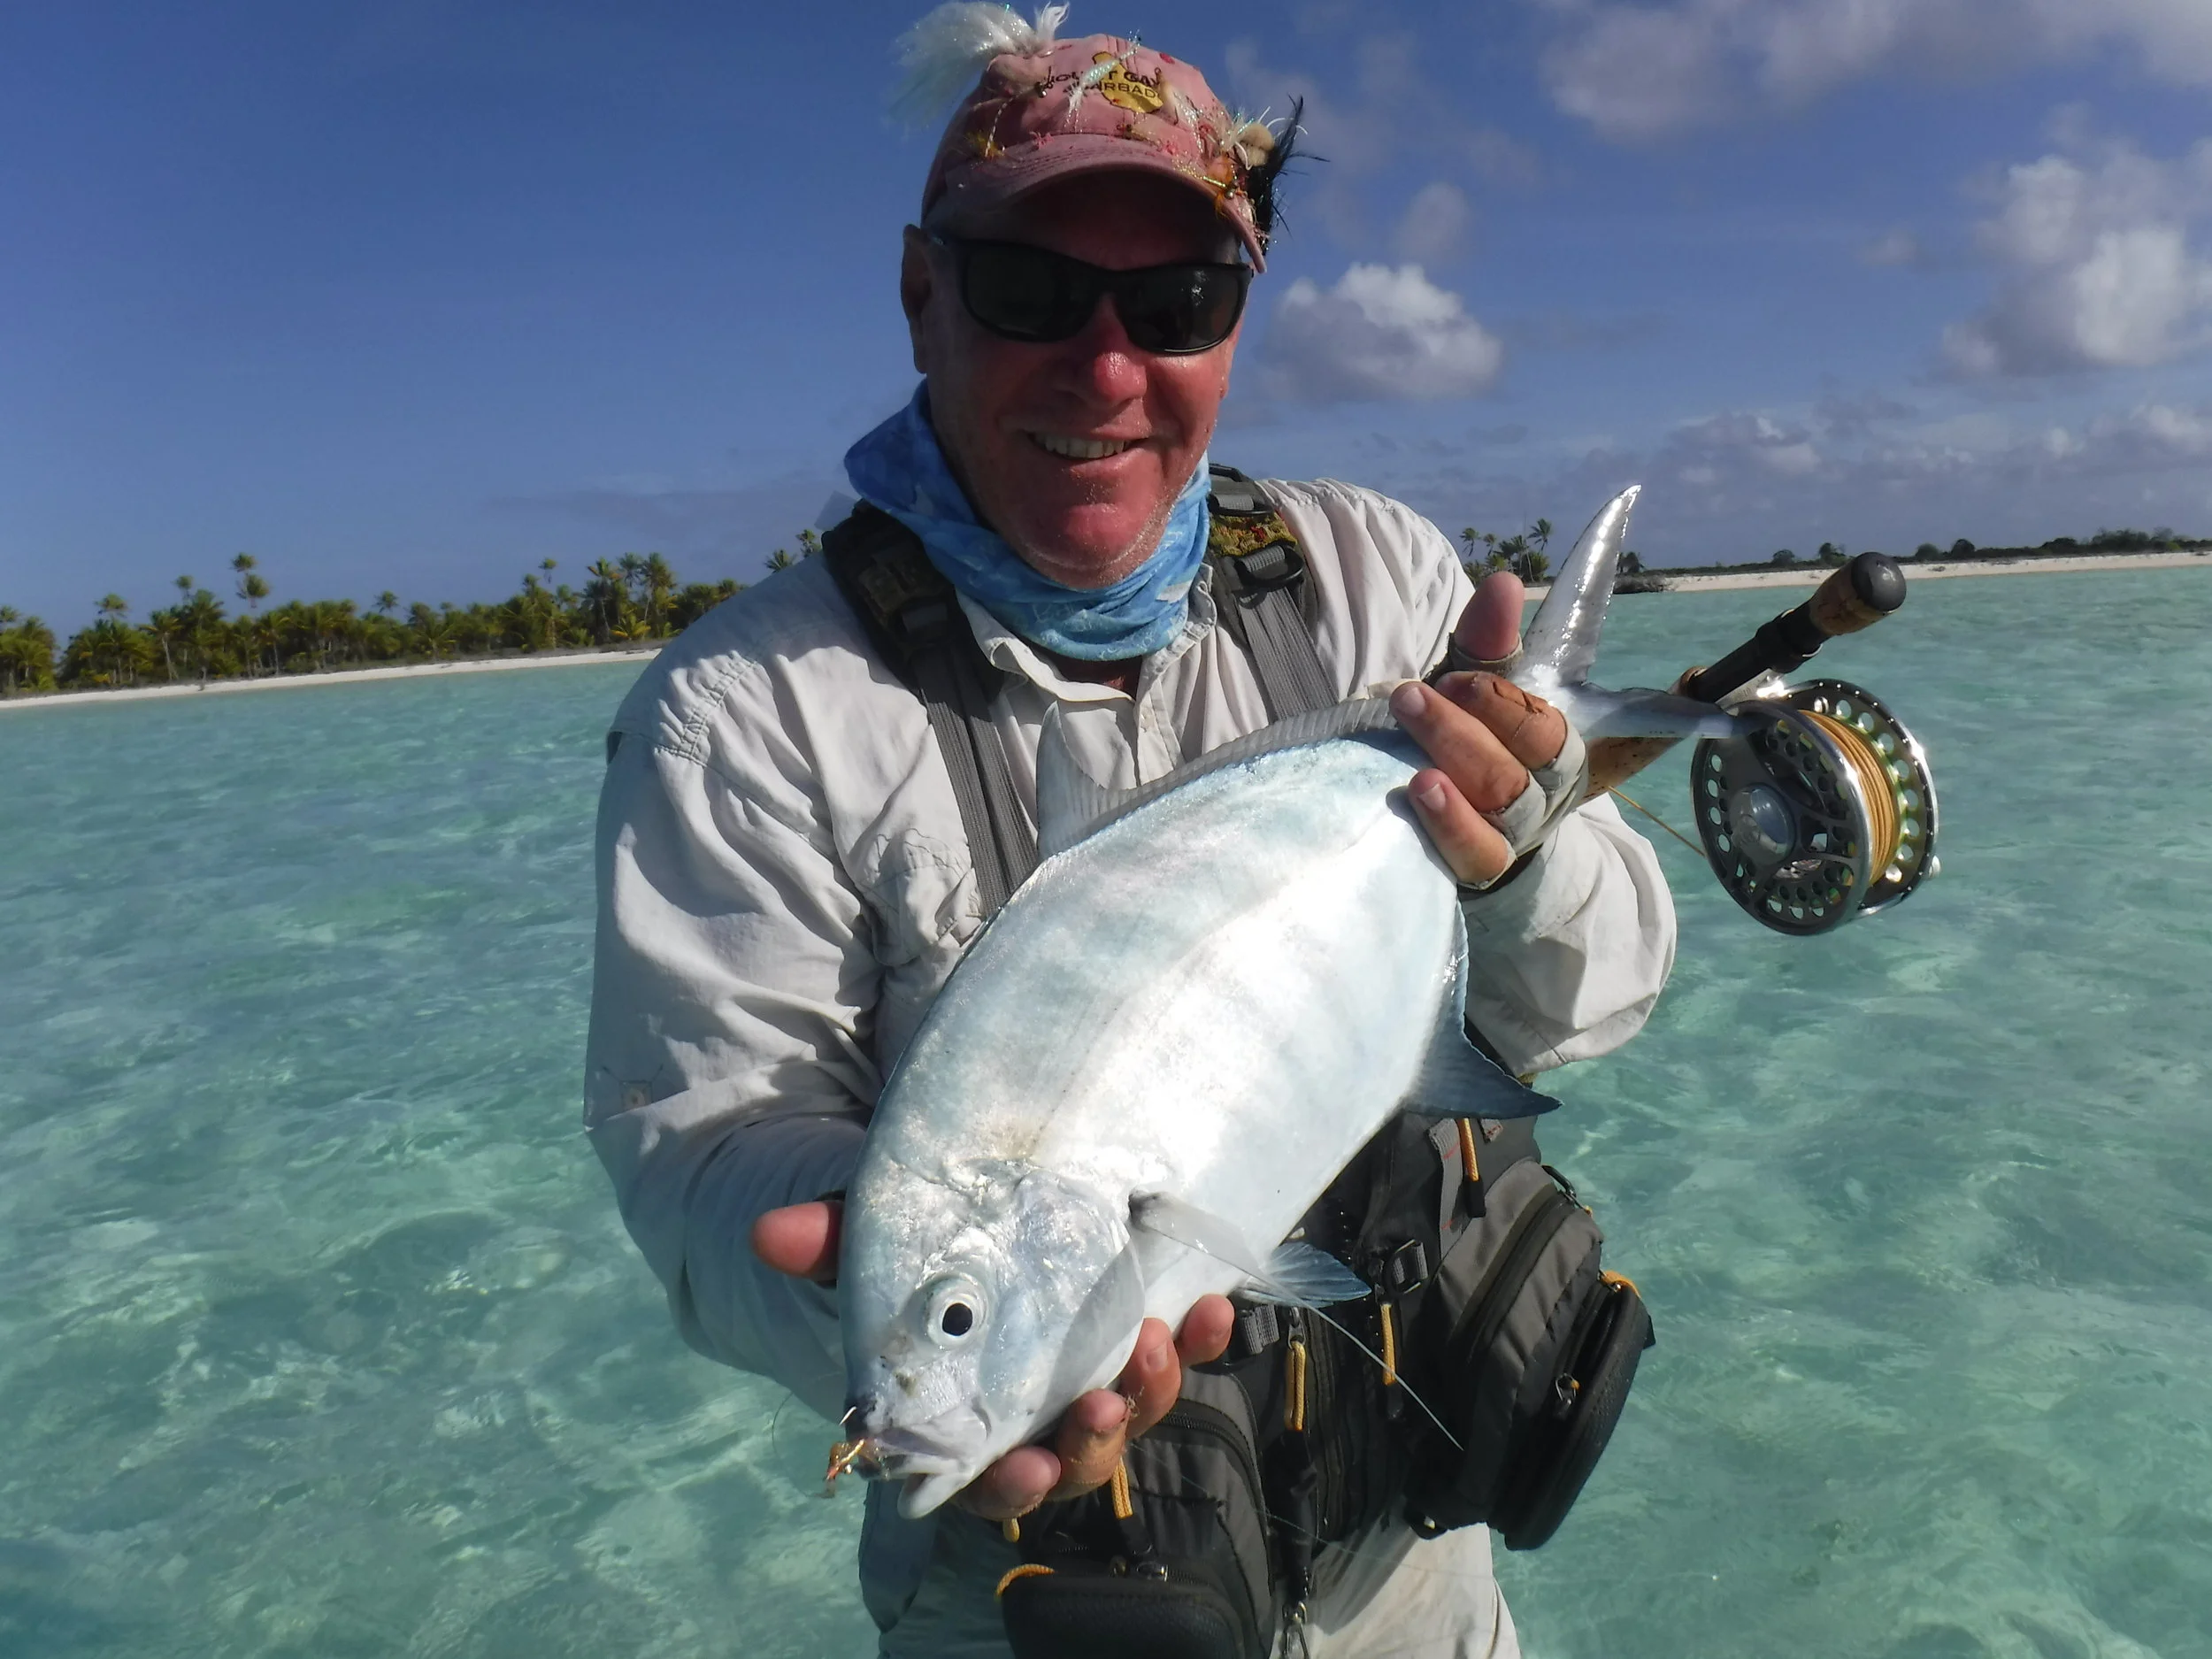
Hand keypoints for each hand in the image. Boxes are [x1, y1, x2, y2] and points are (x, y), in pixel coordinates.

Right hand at [751, 1201, 1236, 1520]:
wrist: (972, 1206)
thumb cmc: (914, 1248)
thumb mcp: (874, 1243)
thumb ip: (832, 1243)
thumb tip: (769, 1233)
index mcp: (966, 1422)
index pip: (986, 1480)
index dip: (1008, 1483)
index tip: (1026, 1465)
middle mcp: (1037, 1413)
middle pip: (1073, 1461)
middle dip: (1092, 1443)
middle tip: (1099, 1406)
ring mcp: (1095, 1376)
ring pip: (1132, 1414)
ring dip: (1149, 1391)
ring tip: (1149, 1343)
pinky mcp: (1139, 1332)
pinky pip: (1180, 1352)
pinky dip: (1198, 1337)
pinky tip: (1209, 1306)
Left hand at [1391, 577, 1569, 885]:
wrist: (1460, 831)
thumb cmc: (1468, 745)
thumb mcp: (1471, 691)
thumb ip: (1486, 643)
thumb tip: (1504, 582)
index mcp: (1553, 747)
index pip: (1544, 724)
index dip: (1502, 701)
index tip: (1455, 677)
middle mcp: (1543, 792)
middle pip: (1519, 761)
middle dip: (1467, 723)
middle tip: (1412, 696)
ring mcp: (1512, 833)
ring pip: (1499, 799)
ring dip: (1455, 760)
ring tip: (1415, 736)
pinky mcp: (1478, 867)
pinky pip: (1474, 852)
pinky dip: (1449, 822)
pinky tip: (1419, 793)